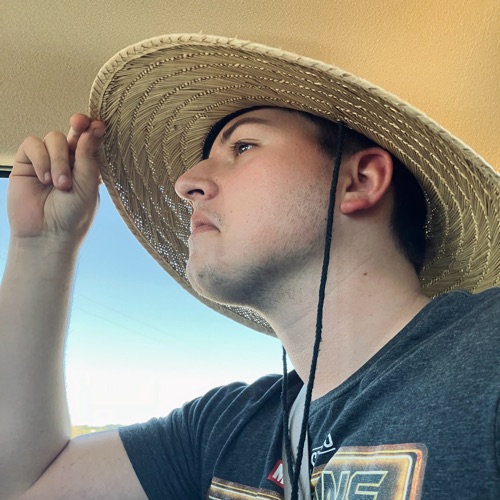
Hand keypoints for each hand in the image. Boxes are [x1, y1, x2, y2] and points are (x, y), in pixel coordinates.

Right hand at [8, 115, 105, 246]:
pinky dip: (41, 159)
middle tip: (79, 123)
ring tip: (60, 185)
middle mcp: (68, 161)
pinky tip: (44, 179)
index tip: (98, 123)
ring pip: (53, 138)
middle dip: (78, 126)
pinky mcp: (27, 163)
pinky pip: (33, 145)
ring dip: (58, 159)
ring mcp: (47, 161)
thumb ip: (88, 156)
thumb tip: (93, 127)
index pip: (91, 141)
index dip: (93, 128)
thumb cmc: (73, 215)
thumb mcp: (88, 185)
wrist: (47, 234)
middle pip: (73, 132)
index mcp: (88, 166)